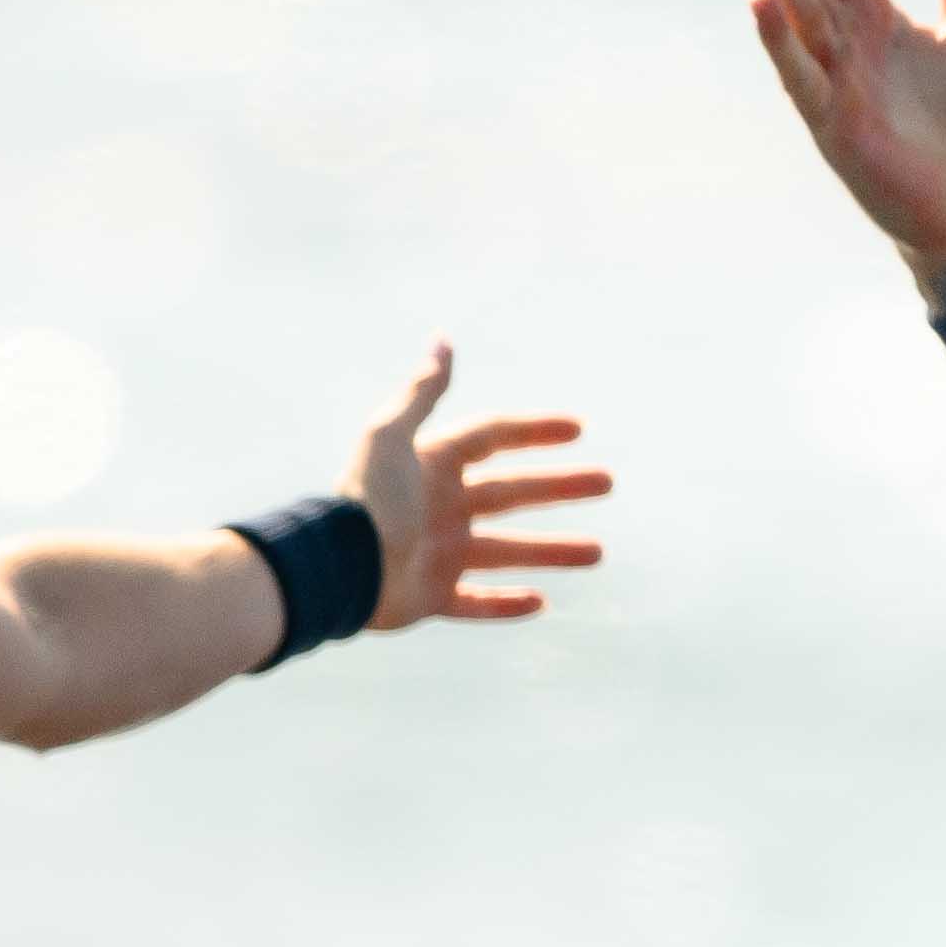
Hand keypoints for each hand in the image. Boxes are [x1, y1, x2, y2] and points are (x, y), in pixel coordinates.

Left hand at [344, 341, 610, 631]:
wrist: (338, 567)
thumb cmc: (368, 498)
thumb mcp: (391, 434)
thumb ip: (421, 392)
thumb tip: (443, 340)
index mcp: (433, 465)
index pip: (493, 438)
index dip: (534, 430)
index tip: (578, 429)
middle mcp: (440, 507)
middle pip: (513, 493)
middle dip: (560, 487)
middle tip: (606, 482)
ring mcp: (438, 554)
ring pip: (507, 552)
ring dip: (552, 550)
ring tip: (597, 552)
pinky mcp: (431, 597)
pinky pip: (476, 603)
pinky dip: (506, 606)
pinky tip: (541, 602)